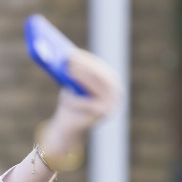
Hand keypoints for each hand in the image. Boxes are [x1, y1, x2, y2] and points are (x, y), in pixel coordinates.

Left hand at [38, 46, 122, 162]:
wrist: (69, 127)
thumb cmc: (71, 102)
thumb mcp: (73, 85)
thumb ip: (74, 73)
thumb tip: (65, 56)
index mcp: (112, 85)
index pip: (101, 69)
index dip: (87, 61)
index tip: (74, 53)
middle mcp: (116, 94)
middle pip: (102, 77)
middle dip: (85, 67)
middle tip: (70, 60)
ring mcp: (111, 104)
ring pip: (97, 88)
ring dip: (82, 78)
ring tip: (68, 72)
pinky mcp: (102, 114)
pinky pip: (89, 105)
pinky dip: (78, 101)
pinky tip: (67, 98)